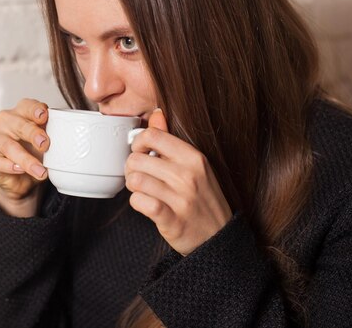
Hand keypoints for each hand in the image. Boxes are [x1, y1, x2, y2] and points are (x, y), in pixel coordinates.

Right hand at [0, 99, 49, 215]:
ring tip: (41, 171)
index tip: (44, 116)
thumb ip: (56, 136)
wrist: (23, 180)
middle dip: (32, 133)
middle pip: (18, 124)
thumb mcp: (49, 145)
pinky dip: (7, 166)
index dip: (35, 109)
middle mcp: (5, 121)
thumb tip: (74, 139)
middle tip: (46, 145)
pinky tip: (19, 170)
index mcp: (22, 112)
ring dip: (26, 159)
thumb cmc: (37, 155)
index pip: (27, 105)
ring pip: (8, 145)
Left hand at [124, 109, 232, 255]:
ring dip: (133, 186)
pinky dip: (137, 202)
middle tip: (140, 175)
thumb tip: (157, 114)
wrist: (219, 237)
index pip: (154, 135)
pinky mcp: (172, 220)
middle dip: (132, 167)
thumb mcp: (195, 166)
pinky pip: (139, 202)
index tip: (141, 152)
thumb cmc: (203, 198)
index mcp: (194, 157)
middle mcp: (189, 176)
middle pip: (138, 159)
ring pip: (135, 180)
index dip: (139, 142)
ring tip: (142, 189)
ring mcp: (181, 198)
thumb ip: (172, 139)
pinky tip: (145, 204)